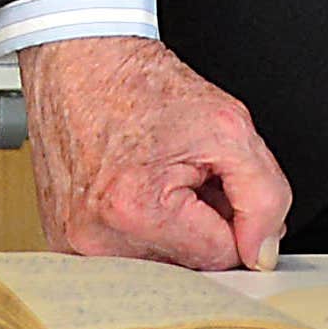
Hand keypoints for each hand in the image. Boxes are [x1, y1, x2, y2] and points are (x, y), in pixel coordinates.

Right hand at [18, 35, 294, 270]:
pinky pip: (125, 258)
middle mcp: (96, 239)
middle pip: (188, 268)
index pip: (222, 256)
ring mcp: (72, 245)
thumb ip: (265, 196)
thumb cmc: (142, 86)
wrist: (80, 61)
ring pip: (159, 266)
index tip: (210, 178)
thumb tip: (262, 253)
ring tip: (153, 178)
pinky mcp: (62, 243)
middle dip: (198, 225)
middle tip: (181, 174)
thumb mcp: (230, 126)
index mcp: (137, 211)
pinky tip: (130, 191)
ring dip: (168, 231)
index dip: (231, 214)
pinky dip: (137, 231)